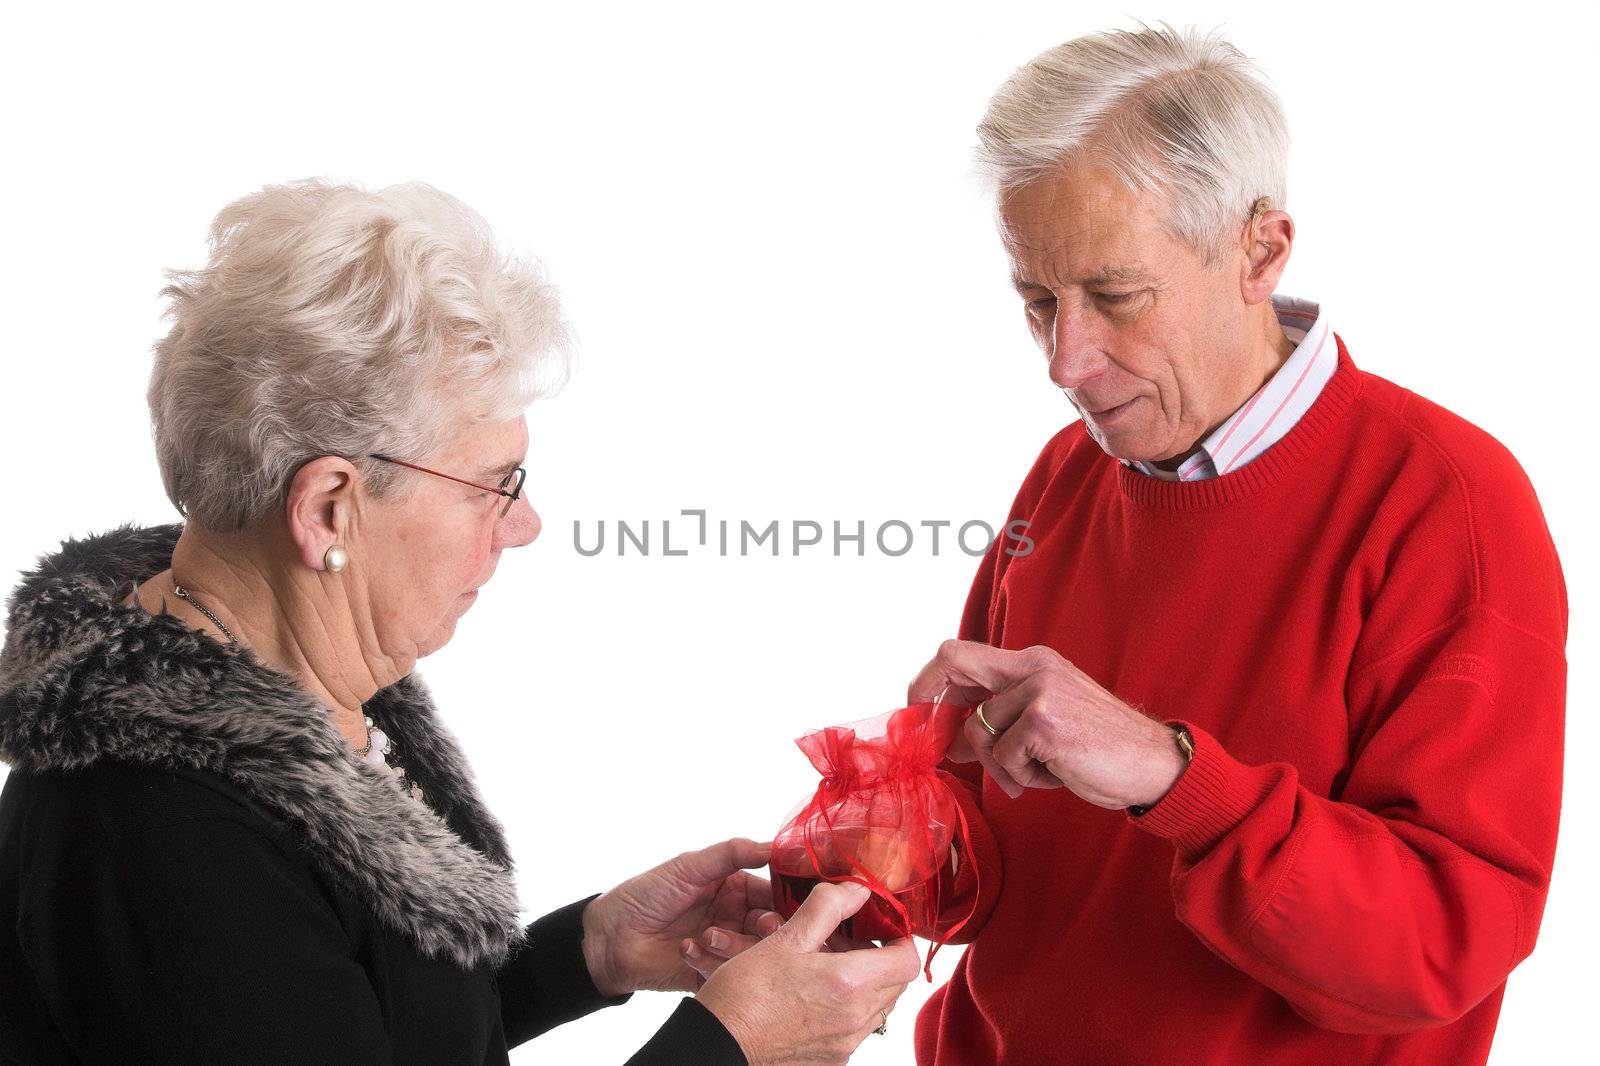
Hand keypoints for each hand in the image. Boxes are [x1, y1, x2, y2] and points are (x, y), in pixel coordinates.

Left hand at [582, 838, 778, 995]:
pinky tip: (685, 949)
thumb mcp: (688, 866)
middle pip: (773, 927)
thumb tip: (774, 845)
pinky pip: (729, 973)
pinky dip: (710, 960)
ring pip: (754, 953)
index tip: (799, 900)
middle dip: (769, 927)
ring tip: (704, 936)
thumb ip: (732, 853)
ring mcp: (724, 948)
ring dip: (733, 944)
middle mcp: (735, 918)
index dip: (789, 897)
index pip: (775, 893)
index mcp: (735, 889)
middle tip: (761, 925)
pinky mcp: (712, 975)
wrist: (609, 938)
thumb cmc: (645, 895)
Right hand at [696, 881, 921, 1065]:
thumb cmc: (745, 994)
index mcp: (849, 984)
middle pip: (895, 985)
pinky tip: (812, 995)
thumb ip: (827, 908)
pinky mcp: (831, 1061)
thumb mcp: (784, 939)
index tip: (882, 926)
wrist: (717, 1045)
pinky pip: (854, 1030)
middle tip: (850, 941)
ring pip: (876, 1008)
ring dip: (864, 984)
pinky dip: (846, 1009)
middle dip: (881, 958)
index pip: (907, 961)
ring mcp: (844, 1045)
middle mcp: (855, 1019)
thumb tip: (857, 890)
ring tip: (828, 966)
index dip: (900, 938)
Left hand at [909, 639, 1187, 807]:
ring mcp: (1039, 691)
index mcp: (1033, 662)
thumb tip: (947, 738)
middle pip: (954, 661)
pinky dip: (1022, 776)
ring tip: (1039, 771)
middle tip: (935, 742)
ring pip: (978, 730)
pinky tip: (1055, 774)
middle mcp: (1034, 667)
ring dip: (1001, 765)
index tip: (917, 710)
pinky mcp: (1044, 722)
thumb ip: (998, 720)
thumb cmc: (1098, 748)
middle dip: (931, 701)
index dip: (930, 679)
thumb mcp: (1044, 724)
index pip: (962, 653)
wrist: (1152, 764)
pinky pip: (1002, 757)